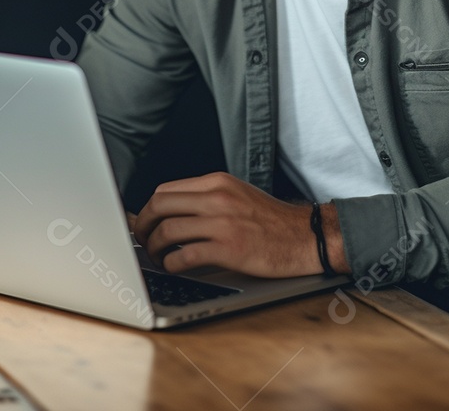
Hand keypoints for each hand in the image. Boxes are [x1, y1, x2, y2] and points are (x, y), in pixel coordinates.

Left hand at [134, 171, 348, 278]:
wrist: (305, 236)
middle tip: (143, 241)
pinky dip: (172, 264)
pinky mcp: (229, 249)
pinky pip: (184, 256)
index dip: (148, 209)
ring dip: (154, 248)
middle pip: (160, 206)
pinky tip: (175, 267)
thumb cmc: (271, 221)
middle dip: (143, 226)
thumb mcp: (237, 195)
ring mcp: (222, 222)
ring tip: (158, 258)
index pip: (166, 190)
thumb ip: (206, 198)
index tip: (144, 223)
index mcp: (217, 182)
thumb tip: (170, 211)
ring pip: (167, 231)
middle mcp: (217, 197)